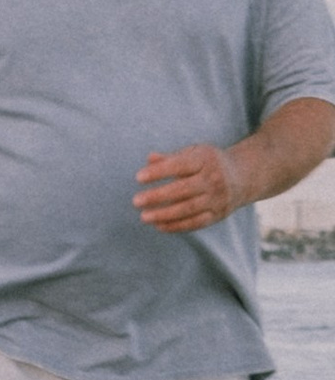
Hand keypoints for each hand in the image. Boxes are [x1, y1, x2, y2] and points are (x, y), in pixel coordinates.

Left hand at [134, 139, 250, 231]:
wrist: (243, 176)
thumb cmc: (208, 162)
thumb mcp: (194, 153)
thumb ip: (171, 158)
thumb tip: (150, 159)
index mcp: (205, 159)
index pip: (180, 166)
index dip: (159, 172)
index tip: (138, 178)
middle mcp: (214, 178)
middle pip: (183, 189)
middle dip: (158, 196)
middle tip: (136, 201)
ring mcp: (217, 198)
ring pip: (188, 208)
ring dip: (164, 214)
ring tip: (144, 217)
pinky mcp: (218, 214)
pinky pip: (196, 223)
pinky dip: (176, 226)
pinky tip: (159, 226)